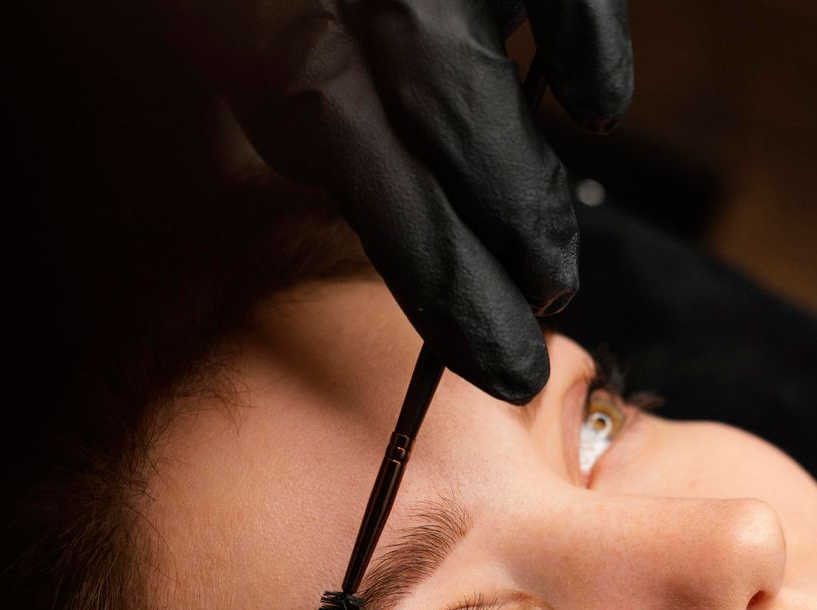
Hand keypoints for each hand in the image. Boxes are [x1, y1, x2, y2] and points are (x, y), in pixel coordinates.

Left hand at [186, 0, 634, 402]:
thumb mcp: (223, 50)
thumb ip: (288, 108)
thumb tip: (369, 193)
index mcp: (293, 65)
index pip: (407, 222)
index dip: (465, 304)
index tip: (506, 366)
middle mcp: (384, 23)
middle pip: (479, 180)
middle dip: (521, 262)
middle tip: (545, 302)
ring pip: (521, 110)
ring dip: (542, 192)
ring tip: (548, 245)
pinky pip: (572, 5)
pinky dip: (593, 59)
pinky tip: (593, 105)